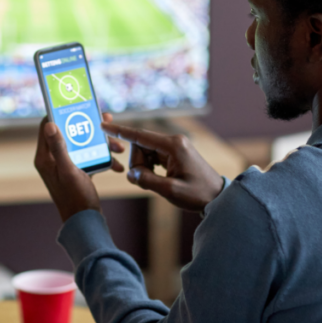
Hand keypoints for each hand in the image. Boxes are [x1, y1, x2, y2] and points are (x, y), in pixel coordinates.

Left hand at [34, 113, 126, 222]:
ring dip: (102, 144)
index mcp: (44, 157)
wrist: (86, 223)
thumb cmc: (75, 199)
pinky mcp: (78, 171)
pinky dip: (104, 158)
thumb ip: (59, 148)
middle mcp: (53, 159)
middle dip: (90, 128)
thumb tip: (50, 124)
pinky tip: (118, 164)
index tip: (77, 105)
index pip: (47, 126)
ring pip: (83, 144)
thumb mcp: (69, 171)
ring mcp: (66, 165)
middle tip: (106, 121)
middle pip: (70, 132)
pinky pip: (90, 156)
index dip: (61, 113)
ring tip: (119, 146)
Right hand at [101, 122, 223, 213]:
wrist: (217, 197)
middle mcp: (173, 141)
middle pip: (140, 145)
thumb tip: (130, 174)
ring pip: (145, 152)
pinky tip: (159, 179)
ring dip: (144, 168)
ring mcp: (174, 147)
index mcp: (173, 145)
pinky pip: (152, 157)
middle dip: (138, 163)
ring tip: (158, 182)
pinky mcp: (174, 153)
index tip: (103, 125)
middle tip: (147, 181)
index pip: (140, 135)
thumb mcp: (170, 191)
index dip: (120, 131)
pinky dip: (149, 168)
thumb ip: (147, 180)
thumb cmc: (198, 194)